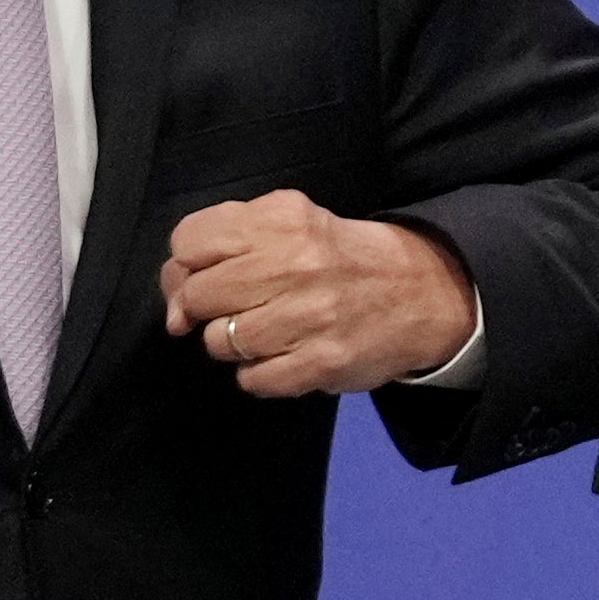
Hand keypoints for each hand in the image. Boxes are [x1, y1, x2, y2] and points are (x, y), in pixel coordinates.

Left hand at [157, 190, 476, 398]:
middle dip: (203, 308)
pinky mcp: (323, 361)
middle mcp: (295, 262)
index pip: (189, 242)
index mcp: (282, 219)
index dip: (185, 265)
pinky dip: (260, 374)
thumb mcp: (292, 223)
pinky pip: (253, 380)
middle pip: (197, 295)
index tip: (204, 275)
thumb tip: (174, 303)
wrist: (423, 292)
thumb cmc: (340, 257)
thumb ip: (227, 242)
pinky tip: (285, 356)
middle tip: (234, 307)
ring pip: (220, 342)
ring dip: (233, 343)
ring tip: (267, 331)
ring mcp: (310, 315)